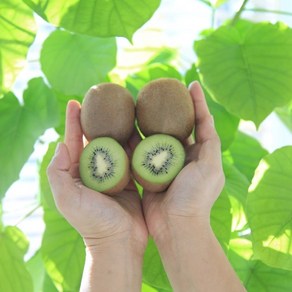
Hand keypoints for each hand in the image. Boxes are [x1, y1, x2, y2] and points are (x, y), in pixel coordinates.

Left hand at [47, 100, 147, 249]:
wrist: (120, 241)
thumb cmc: (93, 222)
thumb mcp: (67, 198)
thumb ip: (58, 171)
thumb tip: (61, 144)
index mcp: (78, 172)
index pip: (74, 140)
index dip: (74, 121)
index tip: (76, 102)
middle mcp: (96, 169)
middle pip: (96, 138)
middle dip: (98, 119)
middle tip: (104, 101)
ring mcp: (115, 173)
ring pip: (116, 144)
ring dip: (119, 127)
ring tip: (124, 109)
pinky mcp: (131, 178)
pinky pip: (133, 155)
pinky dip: (135, 142)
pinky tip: (139, 128)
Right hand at [142, 81, 224, 240]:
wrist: (175, 225)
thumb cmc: (195, 196)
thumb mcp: (210, 166)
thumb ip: (209, 141)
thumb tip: (206, 116)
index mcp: (197, 152)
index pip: (198, 121)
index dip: (195, 102)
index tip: (188, 83)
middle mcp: (179, 155)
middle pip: (173, 125)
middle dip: (167, 108)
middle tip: (158, 91)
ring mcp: (162, 163)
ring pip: (153, 136)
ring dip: (147, 121)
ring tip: (138, 103)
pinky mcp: (146, 171)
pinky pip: (139, 151)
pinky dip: (133, 139)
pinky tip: (124, 125)